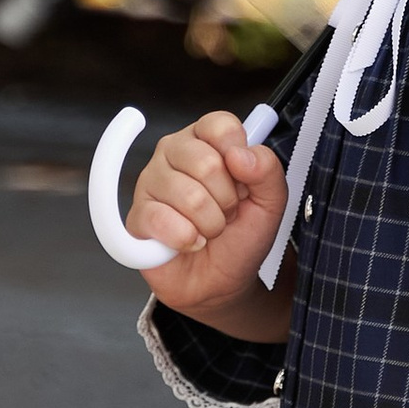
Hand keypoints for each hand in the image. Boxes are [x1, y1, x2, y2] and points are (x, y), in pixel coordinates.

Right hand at [132, 113, 290, 332]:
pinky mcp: (137, 216)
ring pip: (189, 196)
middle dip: (227, 200)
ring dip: (210, 224)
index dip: (237, 153)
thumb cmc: (240, 236)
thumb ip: (267, 170)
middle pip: (206, 163)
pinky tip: (188, 242)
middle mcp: (173, 154)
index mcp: (205, 141)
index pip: (218, 125)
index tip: (243, 179)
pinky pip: (162, 220)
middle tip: (226, 213)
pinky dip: (186, 239)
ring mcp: (150, 183)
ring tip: (208, 229)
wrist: (221, 282)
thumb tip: (241, 156)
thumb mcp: (271, 203)